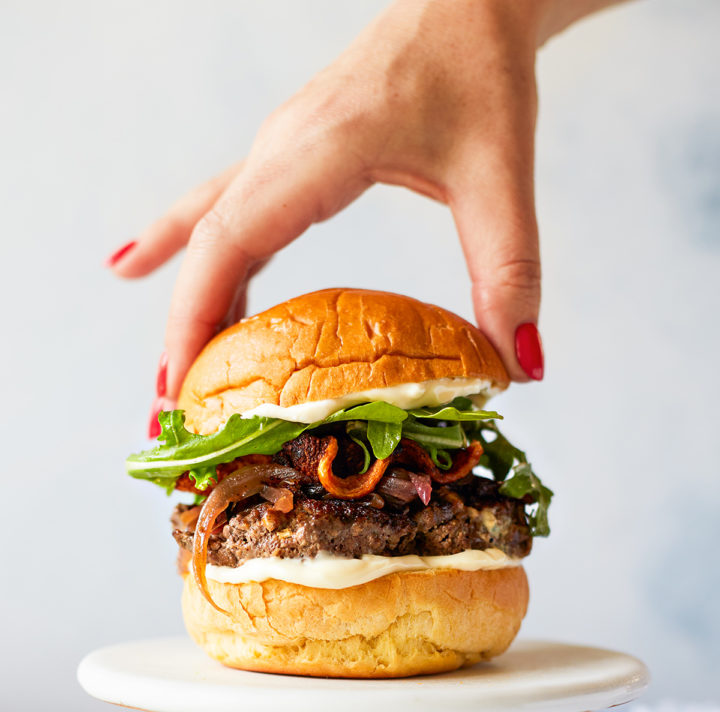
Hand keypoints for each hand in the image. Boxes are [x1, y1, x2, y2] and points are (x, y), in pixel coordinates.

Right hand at [107, 0, 618, 401]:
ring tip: (170, 376)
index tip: (181, 384)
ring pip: (208, 229)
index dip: (197, 317)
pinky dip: (200, 260)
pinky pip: (226, 212)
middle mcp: (283, 149)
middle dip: (182, 330)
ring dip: (189, 302)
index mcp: (321, 150)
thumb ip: (511, 273)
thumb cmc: (479, 70)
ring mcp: (279, 151)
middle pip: (207, 244)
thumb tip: (521, 368)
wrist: (467, 2)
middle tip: (167, 410)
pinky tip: (154, 274)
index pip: (232, 239)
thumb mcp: (502, 176)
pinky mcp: (290, 159)